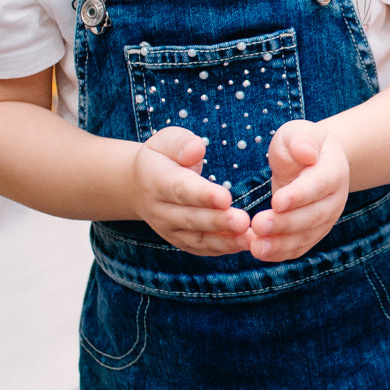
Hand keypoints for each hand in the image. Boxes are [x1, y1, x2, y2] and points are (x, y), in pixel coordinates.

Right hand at [132, 127, 250, 254]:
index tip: (226, 198)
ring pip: (197, 238)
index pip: (181, 189)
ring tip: (249, 239)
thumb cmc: (163, 157)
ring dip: (224, 241)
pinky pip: (202, 248)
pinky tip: (244, 244)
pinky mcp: (181, 241)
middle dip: (218, 221)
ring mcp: (169, 229)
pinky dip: (223, 249)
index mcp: (156, 180)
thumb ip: (181, 143)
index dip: (203, 195)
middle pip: (191, 218)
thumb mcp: (167, 140)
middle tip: (243, 222)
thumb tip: (196, 150)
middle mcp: (160, 210)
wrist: (140, 186)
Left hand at [248, 120, 348, 260]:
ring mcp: (326, 219)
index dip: (299, 195)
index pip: (318, 185)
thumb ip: (302, 140)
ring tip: (255, 247)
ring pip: (306, 236)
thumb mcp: (299, 132)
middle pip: (313, 216)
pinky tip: (261, 253)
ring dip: (281, 244)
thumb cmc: (301, 144)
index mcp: (334, 171)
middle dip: (285, 223)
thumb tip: (306, 153)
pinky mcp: (313, 233)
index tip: (276, 202)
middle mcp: (334, 199)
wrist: (312, 162)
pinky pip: (299, 247)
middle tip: (258, 225)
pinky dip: (280, 253)